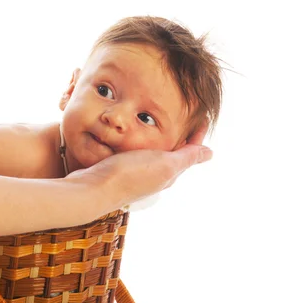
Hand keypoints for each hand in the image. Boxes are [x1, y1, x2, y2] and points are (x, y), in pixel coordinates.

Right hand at [67, 123, 211, 210]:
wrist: (91, 190)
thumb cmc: (128, 175)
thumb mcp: (164, 163)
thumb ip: (186, 157)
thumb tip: (210, 153)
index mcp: (168, 173)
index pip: (190, 151)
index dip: (197, 133)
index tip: (202, 114)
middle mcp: (153, 175)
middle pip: (172, 151)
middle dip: (180, 134)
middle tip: (183, 112)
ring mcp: (134, 173)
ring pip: (152, 152)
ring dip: (158, 137)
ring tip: (158, 120)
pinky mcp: (117, 169)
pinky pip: (134, 153)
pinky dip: (140, 140)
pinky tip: (131, 134)